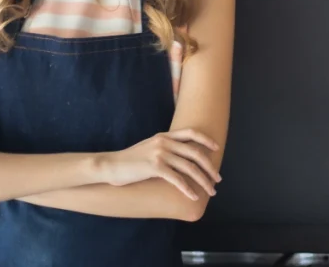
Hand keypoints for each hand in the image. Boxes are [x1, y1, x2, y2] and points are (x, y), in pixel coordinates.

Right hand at [99, 130, 220, 200]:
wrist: (111, 165)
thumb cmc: (130, 161)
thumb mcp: (150, 148)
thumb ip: (165, 148)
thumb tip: (183, 158)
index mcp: (164, 136)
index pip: (191, 133)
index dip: (206, 140)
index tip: (216, 148)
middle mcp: (164, 142)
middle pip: (195, 153)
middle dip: (209, 167)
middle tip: (217, 179)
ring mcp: (160, 153)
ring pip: (189, 167)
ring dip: (203, 180)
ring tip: (210, 191)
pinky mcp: (154, 167)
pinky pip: (177, 179)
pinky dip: (187, 189)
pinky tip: (193, 196)